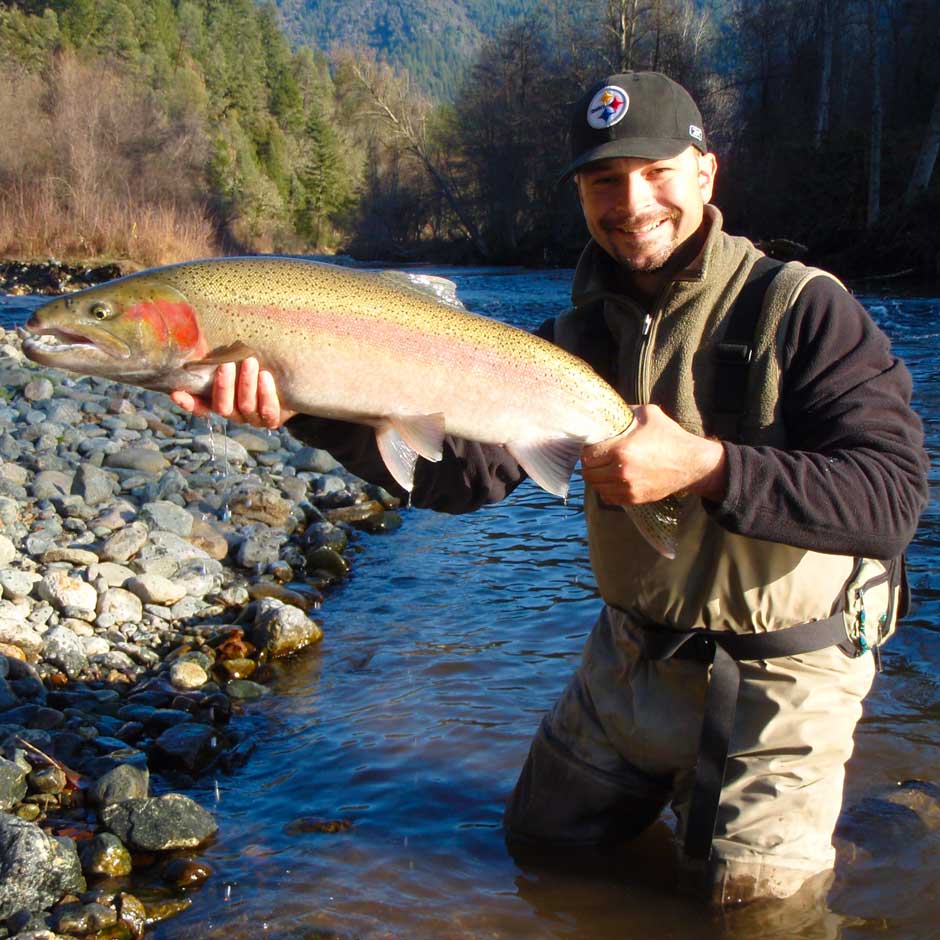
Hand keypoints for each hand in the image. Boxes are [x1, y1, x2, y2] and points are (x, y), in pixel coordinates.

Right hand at [170, 358, 295, 428]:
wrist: (289, 382)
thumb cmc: (257, 366)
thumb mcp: (237, 361)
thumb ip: (221, 356)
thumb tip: (199, 335)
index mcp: (220, 401)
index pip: (200, 407)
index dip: (189, 403)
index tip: (177, 393)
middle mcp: (234, 413)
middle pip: (223, 407)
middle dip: (223, 386)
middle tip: (226, 365)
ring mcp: (252, 418)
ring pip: (245, 406)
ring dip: (246, 384)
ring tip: (250, 362)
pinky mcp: (272, 419)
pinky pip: (268, 411)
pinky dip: (266, 393)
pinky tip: (265, 376)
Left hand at [581, 404, 726, 505]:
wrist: (691, 463)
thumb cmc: (670, 436)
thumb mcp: (648, 414)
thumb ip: (624, 411)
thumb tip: (606, 408)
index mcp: (621, 450)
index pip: (587, 455)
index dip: (587, 450)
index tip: (593, 446)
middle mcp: (621, 472)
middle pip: (588, 473)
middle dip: (590, 464)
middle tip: (597, 458)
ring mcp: (627, 488)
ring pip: (596, 486)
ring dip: (597, 477)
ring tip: (604, 468)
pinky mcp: (634, 498)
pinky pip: (608, 497)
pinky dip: (606, 490)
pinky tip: (613, 480)